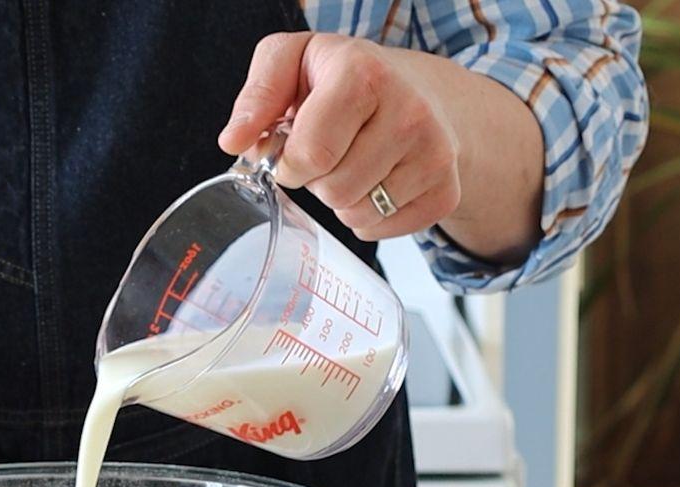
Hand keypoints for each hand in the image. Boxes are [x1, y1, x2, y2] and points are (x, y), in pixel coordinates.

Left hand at [219, 32, 461, 241]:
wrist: (418, 88)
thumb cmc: (344, 78)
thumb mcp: (292, 61)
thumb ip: (257, 97)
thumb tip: (233, 142)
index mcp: (364, 73)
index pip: (311, 154)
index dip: (290, 162)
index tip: (293, 148)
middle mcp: (410, 110)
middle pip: (334, 190)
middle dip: (316, 180)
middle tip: (330, 151)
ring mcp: (436, 153)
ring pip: (357, 214)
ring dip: (340, 200)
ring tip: (351, 163)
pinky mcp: (446, 190)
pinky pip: (382, 231)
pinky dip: (367, 218)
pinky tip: (374, 183)